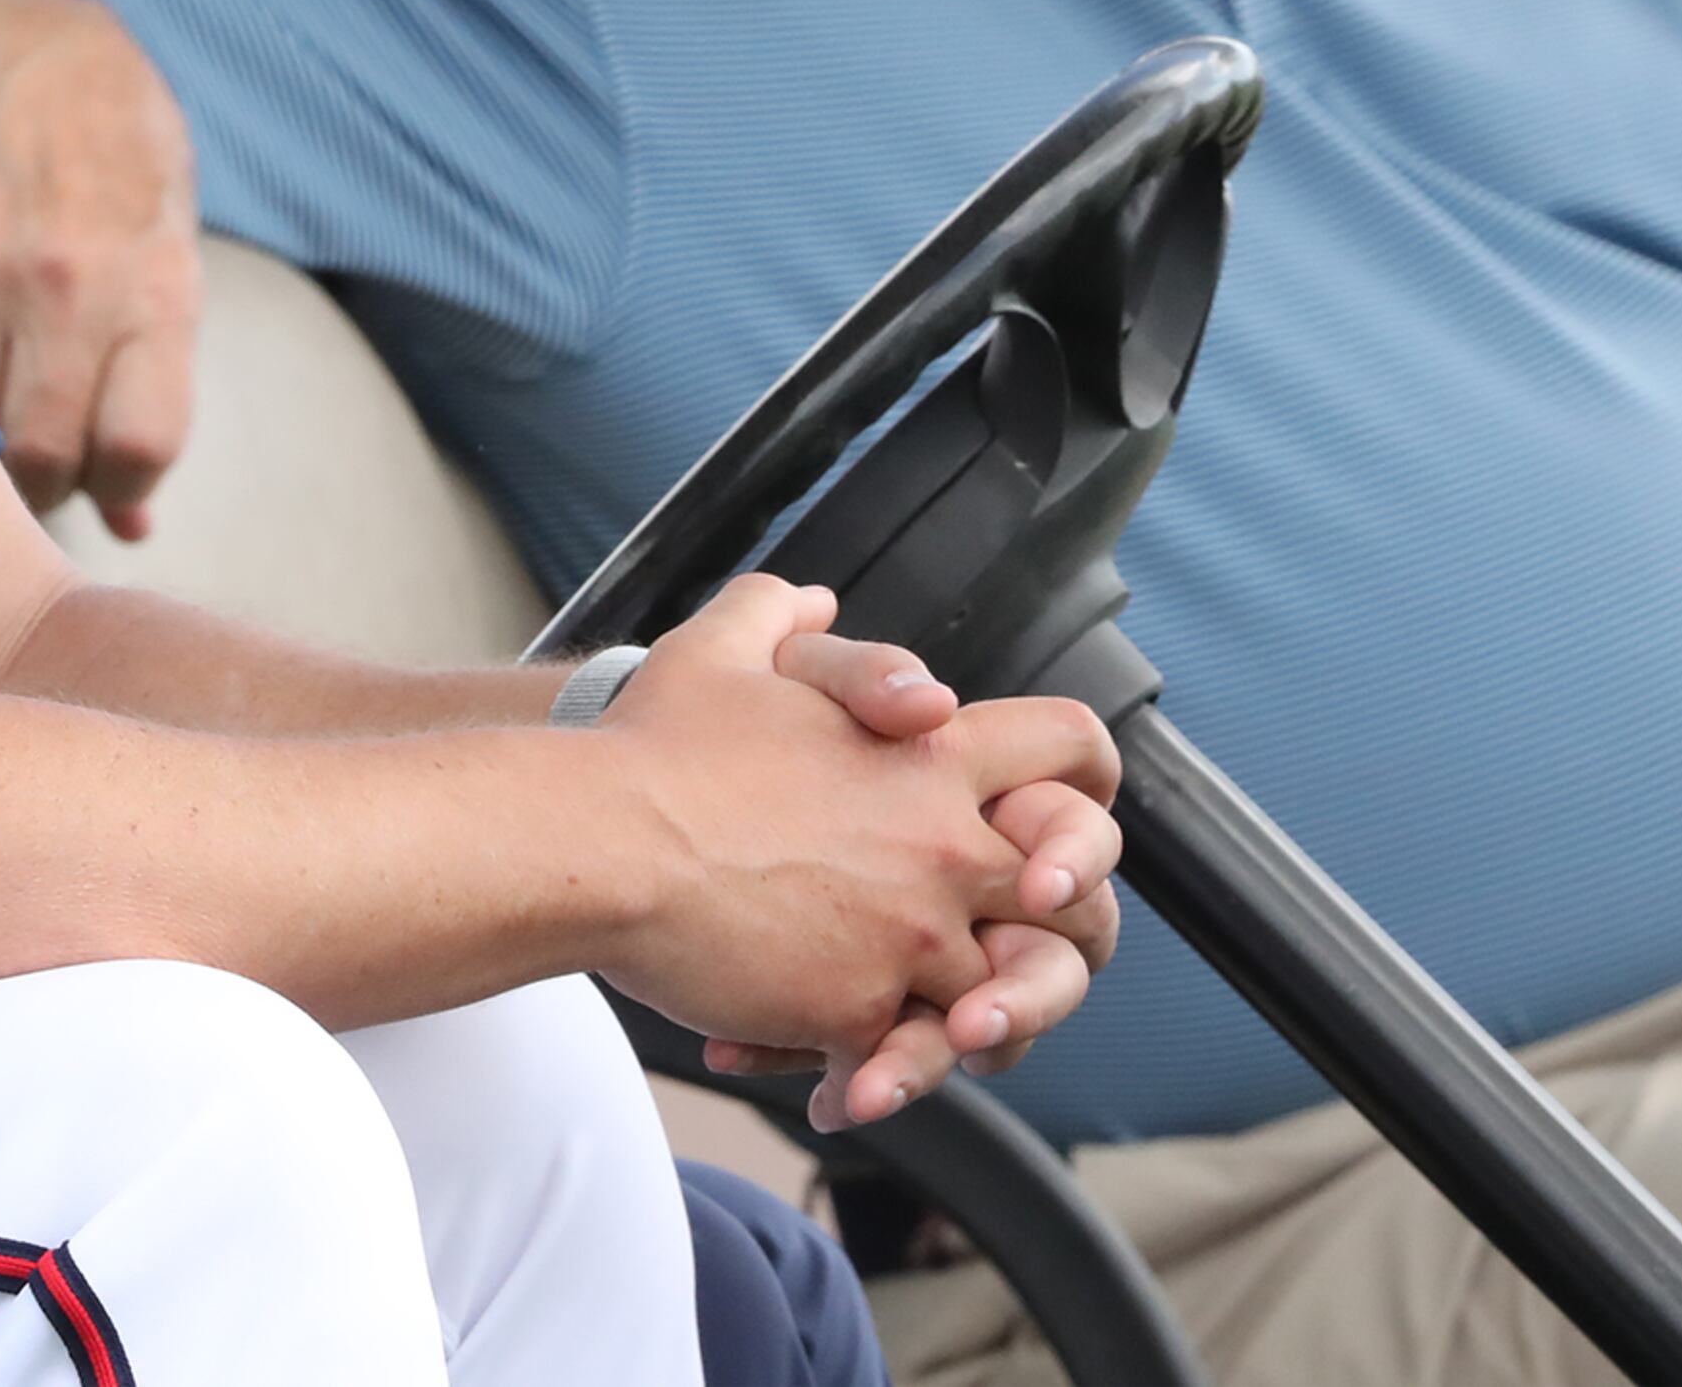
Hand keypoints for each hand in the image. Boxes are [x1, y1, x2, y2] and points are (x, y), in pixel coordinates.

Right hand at [0, 0, 199, 538]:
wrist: (5, 35)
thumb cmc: (110, 140)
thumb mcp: (167, 238)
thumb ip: (153, 379)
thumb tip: (132, 526)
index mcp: (152, 279)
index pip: (139, 443)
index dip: (124, 486)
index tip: (109, 478)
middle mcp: (65, 280)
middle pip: (42, 458)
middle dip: (41, 491)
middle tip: (36, 470)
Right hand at [588, 580, 1122, 1131]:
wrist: (598, 842)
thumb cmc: (654, 745)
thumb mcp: (720, 647)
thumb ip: (778, 615)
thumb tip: (814, 602)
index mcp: (934, 755)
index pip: (1075, 751)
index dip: (1083, 788)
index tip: (1050, 827)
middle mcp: (945, 849)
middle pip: (1078, 906)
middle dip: (1054, 932)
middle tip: (1008, 950)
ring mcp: (910, 939)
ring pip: (999, 1001)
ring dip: (967, 1019)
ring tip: (916, 1033)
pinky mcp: (858, 1012)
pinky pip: (904, 1062)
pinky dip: (877, 1077)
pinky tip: (834, 1080)